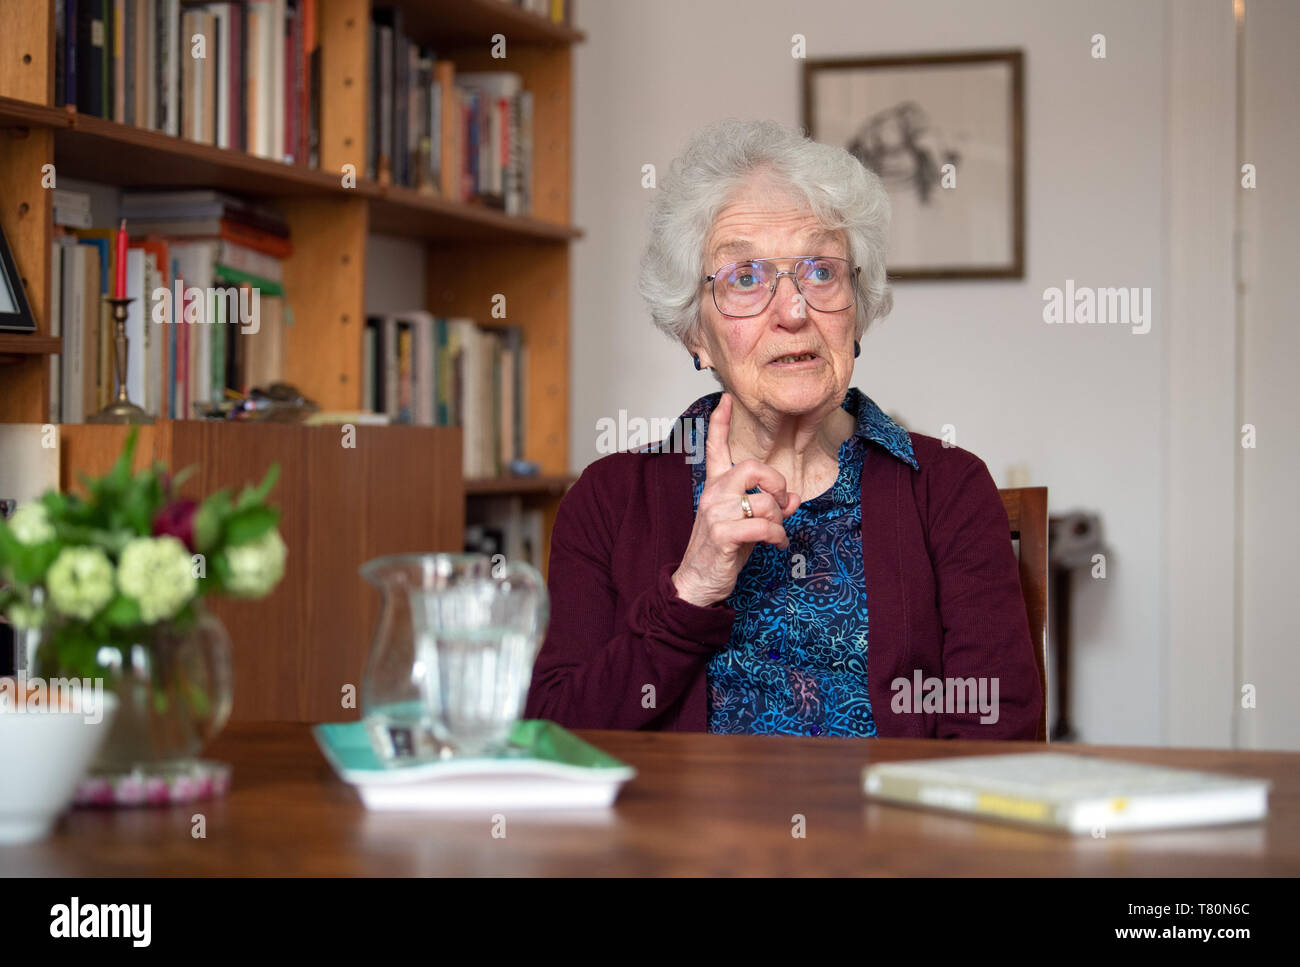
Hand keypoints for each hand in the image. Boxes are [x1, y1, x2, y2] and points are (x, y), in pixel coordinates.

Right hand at [671, 393, 799, 606]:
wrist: (697, 582)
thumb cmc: (721, 552)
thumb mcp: (746, 525)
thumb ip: (767, 509)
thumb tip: (794, 500)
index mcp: (714, 487)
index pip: (714, 448)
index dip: (719, 423)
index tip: (725, 399)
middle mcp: (712, 495)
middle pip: (752, 467)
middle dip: (777, 485)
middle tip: (781, 503)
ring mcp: (716, 514)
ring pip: (765, 502)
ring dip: (779, 521)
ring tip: (776, 534)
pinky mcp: (723, 534)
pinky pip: (764, 527)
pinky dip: (778, 537)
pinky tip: (777, 544)